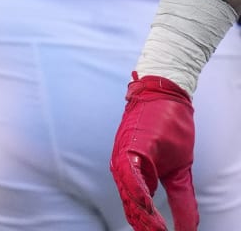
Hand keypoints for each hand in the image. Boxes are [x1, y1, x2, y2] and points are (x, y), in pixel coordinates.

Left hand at [111, 73, 197, 230]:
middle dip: (144, 225)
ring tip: (155, 230)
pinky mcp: (134, 145)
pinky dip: (139, 192)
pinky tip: (147, 207)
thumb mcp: (179, 170)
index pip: (138, 207)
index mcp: (134, 174)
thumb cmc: (169, 129)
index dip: (148, 226)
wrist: (166, 94)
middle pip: (132, 205)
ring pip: (129, 193)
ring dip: (142, 214)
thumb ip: (180, 197)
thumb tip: (188, 226)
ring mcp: (126, 156)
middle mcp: (124, 166)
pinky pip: (132, 173)